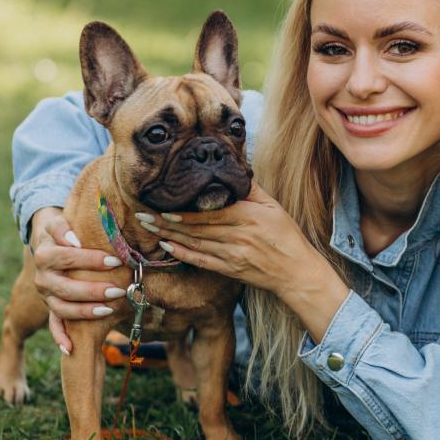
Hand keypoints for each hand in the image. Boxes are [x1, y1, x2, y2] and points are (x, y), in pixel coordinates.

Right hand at [29, 207, 124, 353]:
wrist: (47, 243)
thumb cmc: (62, 232)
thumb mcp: (58, 223)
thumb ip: (62, 228)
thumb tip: (75, 239)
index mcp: (45, 256)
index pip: (67, 258)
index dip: (90, 260)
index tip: (114, 261)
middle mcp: (43, 278)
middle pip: (65, 288)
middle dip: (92, 290)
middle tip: (118, 289)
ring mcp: (47, 296)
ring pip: (62, 309)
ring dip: (85, 312)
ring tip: (109, 309)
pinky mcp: (51, 307)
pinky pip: (53, 326)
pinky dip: (60, 338)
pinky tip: (71, 349)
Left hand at [139, 182, 349, 341]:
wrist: (296, 271)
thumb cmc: (286, 236)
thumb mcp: (273, 207)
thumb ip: (251, 189)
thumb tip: (233, 168)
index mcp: (249, 217)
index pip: (210, 213)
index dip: (184, 211)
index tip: (163, 205)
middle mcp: (238, 237)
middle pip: (196, 228)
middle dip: (167, 222)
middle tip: (143, 215)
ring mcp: (232, 255)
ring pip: (195, 244)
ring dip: (169, 235)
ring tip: (149, 227)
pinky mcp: (229, 269)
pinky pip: (201, 260)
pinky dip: (182, 254)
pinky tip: (167, 246)